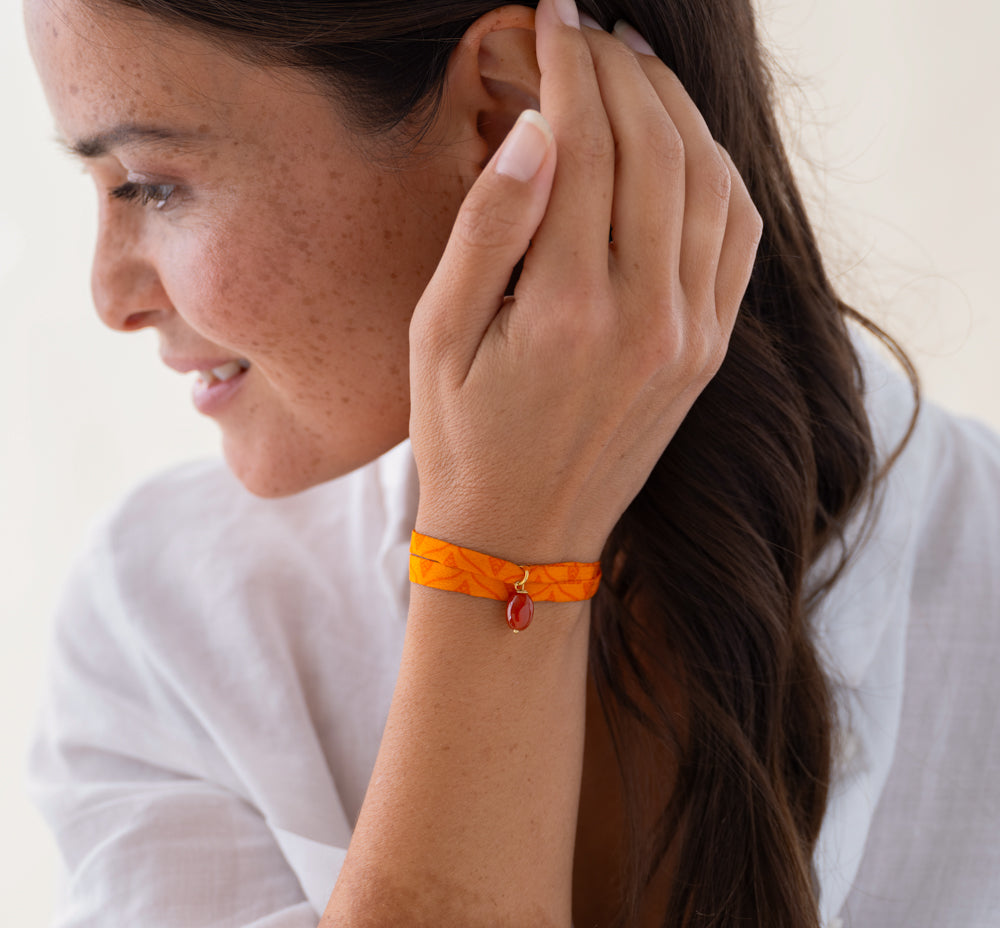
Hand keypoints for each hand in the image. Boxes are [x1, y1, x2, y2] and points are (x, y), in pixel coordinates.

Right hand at [409, 0, 761, 564]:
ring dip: (676, 110)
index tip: (552, 15)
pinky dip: (717, 173)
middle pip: (654, 146)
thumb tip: (533, 131)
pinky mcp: (707, 353)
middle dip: (619, 69)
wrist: (523, 539)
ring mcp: (689, 336)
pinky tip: (683, 147)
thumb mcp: (439, 339)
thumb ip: (486, 231)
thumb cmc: (463, 442)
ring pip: (708, 180)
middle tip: (584, 31)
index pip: (586, 143)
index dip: (569, 63)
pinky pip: (737, 237)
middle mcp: (646, 316)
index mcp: (568, 308)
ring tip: (633, 72)